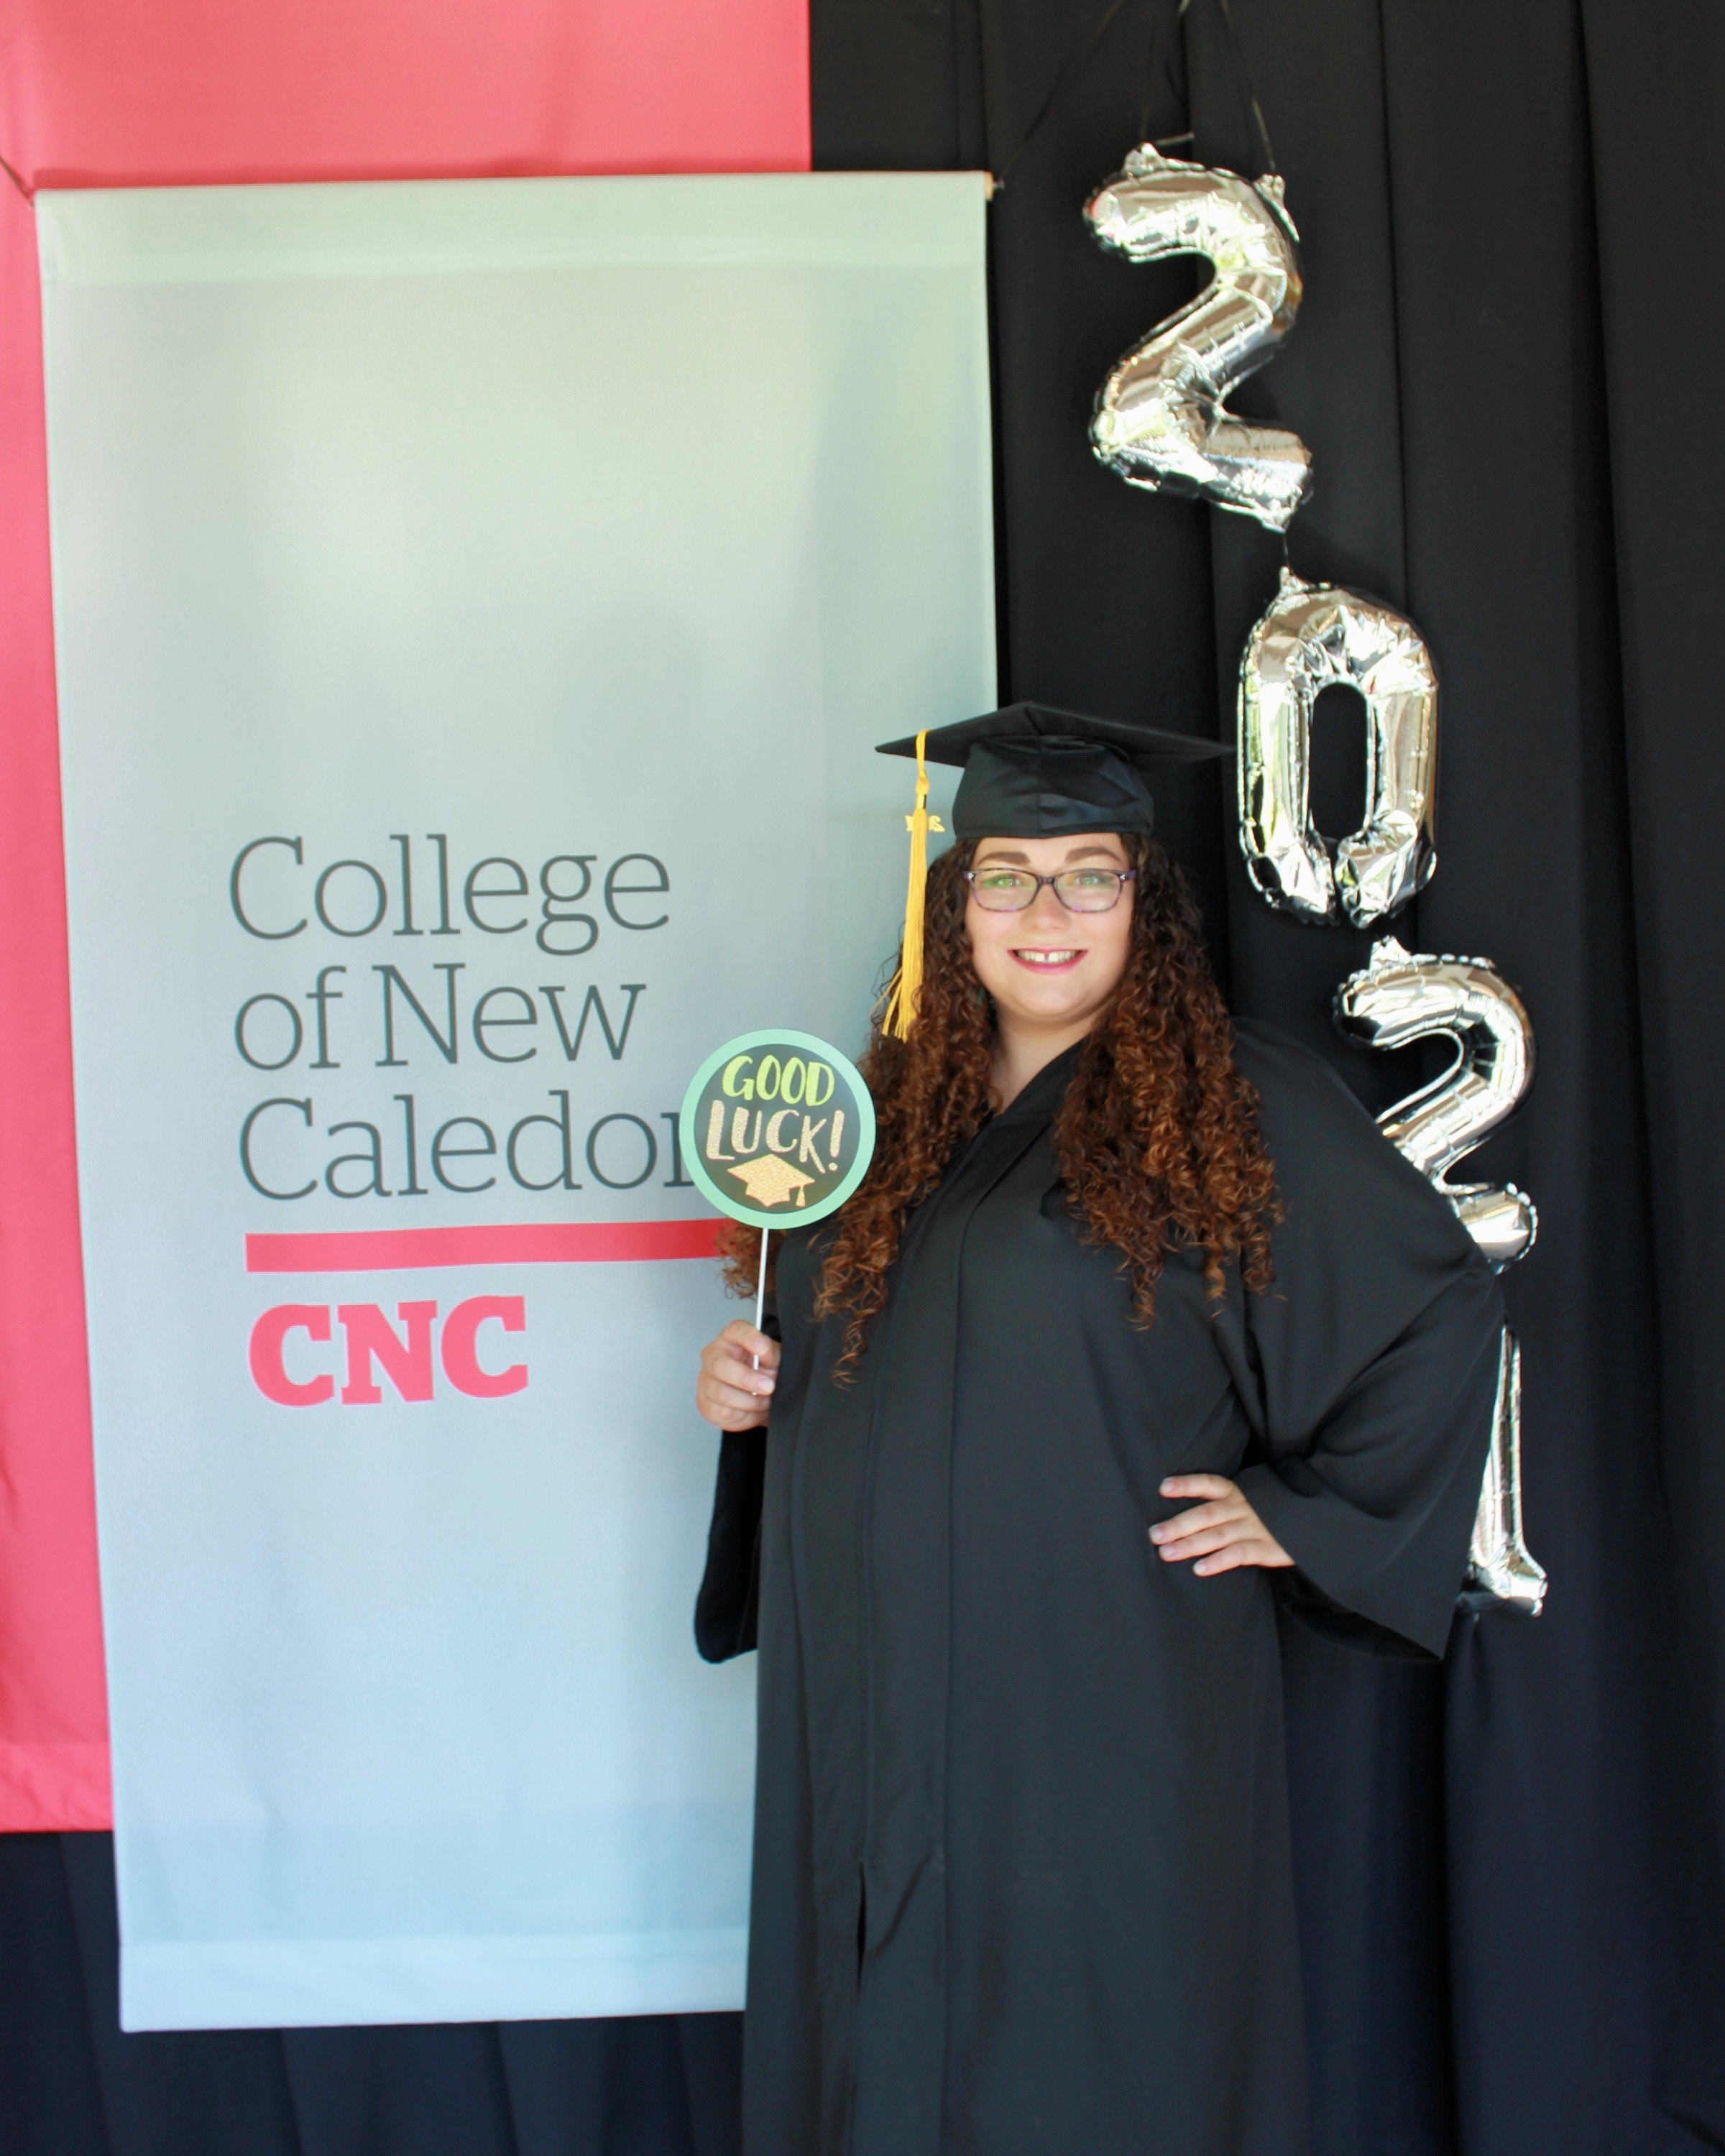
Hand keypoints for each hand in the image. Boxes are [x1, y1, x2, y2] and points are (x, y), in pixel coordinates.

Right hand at [696, 1320, 780, 1431]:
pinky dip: (742, 1415)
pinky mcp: (703, 1402)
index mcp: (731, 1338)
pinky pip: (721, 1412)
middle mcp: (713, 1355)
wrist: (754, 1395)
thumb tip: (765, 1354)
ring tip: (764, 1402)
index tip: (763, 1348)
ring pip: (721, 1393)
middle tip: (768, 1387)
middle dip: (747, 1379)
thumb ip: (771, 1354)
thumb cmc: (761, 1369)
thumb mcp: (773, 1358)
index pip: (736, 1330)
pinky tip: (751, 1410)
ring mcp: (705, 1379)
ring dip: (749, 1401)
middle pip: (720, 1365)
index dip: (749, 1337)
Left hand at [1150, 1474, 1292, 1577]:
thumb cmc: (1270, 1513)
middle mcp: (1244, 1507)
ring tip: (1166, 1553)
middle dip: (1178, 1524)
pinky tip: (1199, 1569)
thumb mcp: (1249, 1501)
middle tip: (1154, 1535)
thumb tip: (1182, 1519)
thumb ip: (1222, 1506)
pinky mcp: (1267, 1548)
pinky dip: (1219, 1561)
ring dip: (1190, 1545)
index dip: (1187, 1485)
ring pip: (1218, 1535)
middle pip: (1207, 1514)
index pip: (1209, 1484)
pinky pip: (1238, 1554)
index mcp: (1238, 1492)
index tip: (1163, 1487)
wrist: (1313, 1524)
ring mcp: (1255, 1527)